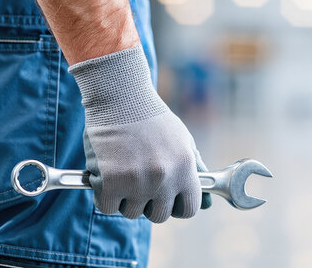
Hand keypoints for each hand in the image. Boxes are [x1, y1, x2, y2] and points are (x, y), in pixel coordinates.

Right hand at [69, 45, 210, 222]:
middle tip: (138, 179)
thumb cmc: (152, 118)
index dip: (175, 206)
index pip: (188, 210)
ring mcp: (137, 182)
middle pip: (158, 215)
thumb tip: (208, 204)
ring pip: (130, 212)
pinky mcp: (110, 182)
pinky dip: (103, 194)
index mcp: (185, 169)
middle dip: (148, 202)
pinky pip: (106, 206)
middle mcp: (164, 178)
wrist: (120, 96)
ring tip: (122, 168)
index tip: (165, 197)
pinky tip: (106, 172)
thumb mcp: (183, 140)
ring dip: (124, 197)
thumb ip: (195, 171)